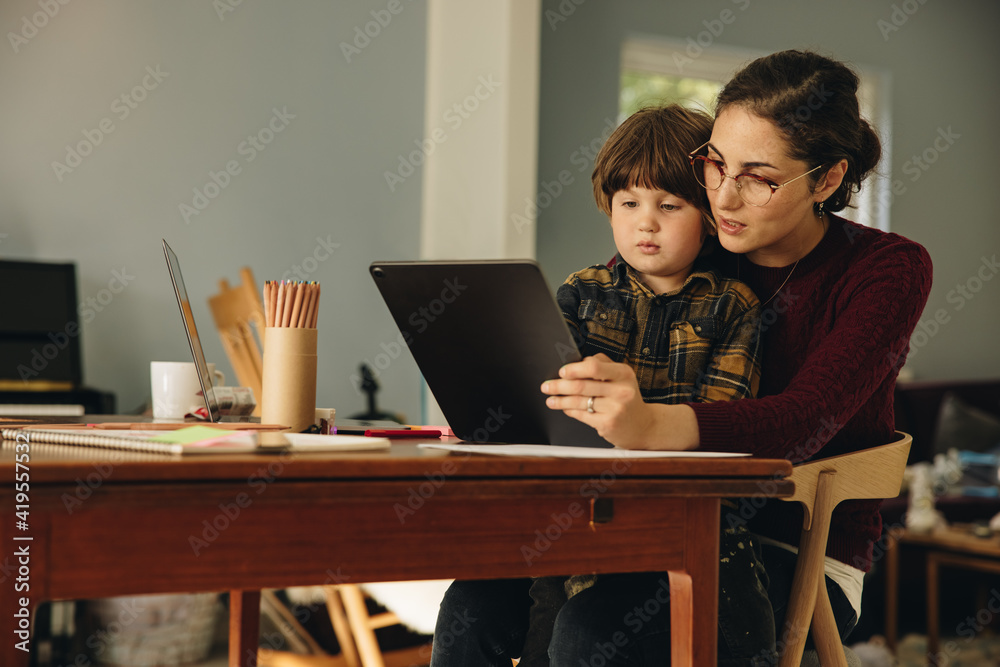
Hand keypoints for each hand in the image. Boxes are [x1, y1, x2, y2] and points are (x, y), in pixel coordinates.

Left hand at [540, 354, 693, 449]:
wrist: (643, 426)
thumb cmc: (626, 398)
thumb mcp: (621, 377)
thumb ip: (602, 365)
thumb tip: (577, 362)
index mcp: (623, 374)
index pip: (594, 367)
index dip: (574, 369)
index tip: (561, 371)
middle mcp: (621, 391)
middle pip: (582, 386)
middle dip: (559, 386)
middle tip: (546, 386)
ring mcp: (615, 409)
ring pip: (579, 402)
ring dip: (560, 400)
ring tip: (550, 399)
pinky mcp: (608, 424)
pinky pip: (582, 415)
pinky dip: (570, 411)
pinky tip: (564, 408)